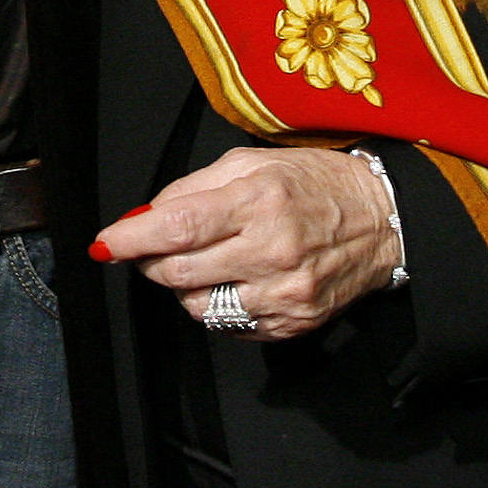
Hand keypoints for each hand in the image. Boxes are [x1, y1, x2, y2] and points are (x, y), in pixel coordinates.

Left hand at [91, 146, 400, 339]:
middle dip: (152, 260)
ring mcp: (283, 294)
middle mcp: (272, 251)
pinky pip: (229, 326)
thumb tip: (144, 215)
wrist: (382, 220)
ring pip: (198, 306)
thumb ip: (193, 187)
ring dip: (185, 285)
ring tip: (208, 260)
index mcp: (259, 200)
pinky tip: (237, 279)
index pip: (178, 226)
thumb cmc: (313, 183)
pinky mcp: (291, 324)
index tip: (104, 244)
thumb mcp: (253, 162)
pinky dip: (219, 304)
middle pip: (178, 272)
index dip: (132, 238)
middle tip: (155, 246)